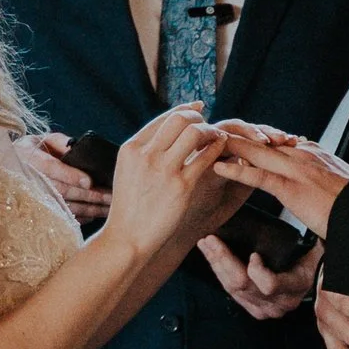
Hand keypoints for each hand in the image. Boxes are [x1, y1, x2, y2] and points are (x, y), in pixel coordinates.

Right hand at [18, 130, 107, 225]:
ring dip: (88, 209)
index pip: (50, 168)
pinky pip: (62, 217)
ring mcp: (34, 198)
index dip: (70, 176)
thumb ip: (59, 142)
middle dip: (87, 195)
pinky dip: (80, 217)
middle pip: (61, 191)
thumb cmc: (33, 152)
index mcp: (29, 157)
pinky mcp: (40, 211)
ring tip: (108, 207)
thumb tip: (75, 147)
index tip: (89, 182)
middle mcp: (29, 179)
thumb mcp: (42, 140)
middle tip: (109, 196)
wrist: (10, 169)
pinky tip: (95, 214)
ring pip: (64, 206)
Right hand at [104, 104, 248, 259]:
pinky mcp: (182, 187)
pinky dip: (217, 149)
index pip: (162, 118)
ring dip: (210, 131)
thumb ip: (143, 152)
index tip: (196, 110)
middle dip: (198, 118)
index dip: (183, 110)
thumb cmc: (130, 208)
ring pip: (194, 133)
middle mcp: (146, 155)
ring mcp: (164, 170)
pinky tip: (222, 151)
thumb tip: (163, 133)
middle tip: (207, 123)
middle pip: (179, 119)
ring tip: (217, 136)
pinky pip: (206, 158)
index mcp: (131, 148)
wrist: (128, 238)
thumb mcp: (127, 172)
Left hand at [200, 231, 320, 320]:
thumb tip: (304, 224)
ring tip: (206, 244)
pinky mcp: (253, 309)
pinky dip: (219, 273)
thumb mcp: (316, 250)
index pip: (270, 285)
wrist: (314, 282)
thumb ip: (310, 242)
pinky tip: (211, 257)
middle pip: (242, 284)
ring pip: (232, 289)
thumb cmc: (314, 260)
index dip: (257, 271)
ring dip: (216, 264)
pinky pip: (231, 292)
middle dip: (223, 260)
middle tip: (210, 240)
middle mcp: (277, 304)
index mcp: (295, 287)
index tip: (254, 254)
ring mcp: (263, 309)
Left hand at [212, 122, 346, 238]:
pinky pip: (258, 176)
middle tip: (212, 133)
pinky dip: (236, 171)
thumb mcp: (339, 182)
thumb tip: (317, 168)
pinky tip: (218, 167)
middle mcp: (302, 155)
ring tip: (206, 143)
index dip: (255, 140)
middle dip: (237, 137)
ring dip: (229, 147)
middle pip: (263, 142)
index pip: (278, 143)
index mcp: (313, 154)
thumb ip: (325, 172)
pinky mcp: (291, 187)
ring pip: (256, 153)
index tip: (236, 138)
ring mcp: (296, 169)